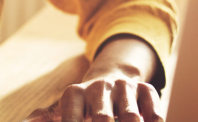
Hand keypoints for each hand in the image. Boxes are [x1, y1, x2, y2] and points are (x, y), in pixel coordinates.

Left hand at [23, 36, 163, 121]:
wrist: (113, 79)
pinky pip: (153, 110)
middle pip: (103, 118)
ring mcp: (125, 88)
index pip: (71, 118)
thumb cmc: (83, 105)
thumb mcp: (62, 110)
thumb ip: (44, 119)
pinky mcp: (146, 90)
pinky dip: (153, 121)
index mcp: (76, 94)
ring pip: (131, 117)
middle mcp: (100, 88)